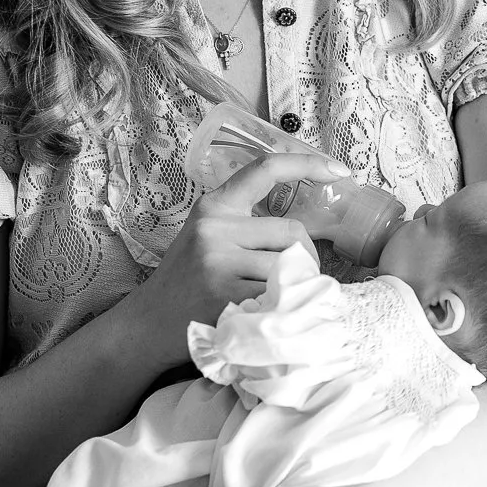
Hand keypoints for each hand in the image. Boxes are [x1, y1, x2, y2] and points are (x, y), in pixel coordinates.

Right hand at [118, 151, 347, 370]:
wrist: (147, 323)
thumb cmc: (188, 280)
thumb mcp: (208, 237)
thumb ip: (247, 224)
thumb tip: (306, 226)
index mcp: (215, 205)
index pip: (266, 169)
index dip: (308, 164)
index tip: (339, 170)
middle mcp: (214, 227)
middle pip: (293, 231)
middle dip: (306, 256)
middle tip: (298, 276)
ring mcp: (217, 261)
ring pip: (290, 266)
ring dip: (296, 285)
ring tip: (279, 297)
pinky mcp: (223, 295)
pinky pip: (278, 296)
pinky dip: (283, 307)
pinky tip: (268, 314)